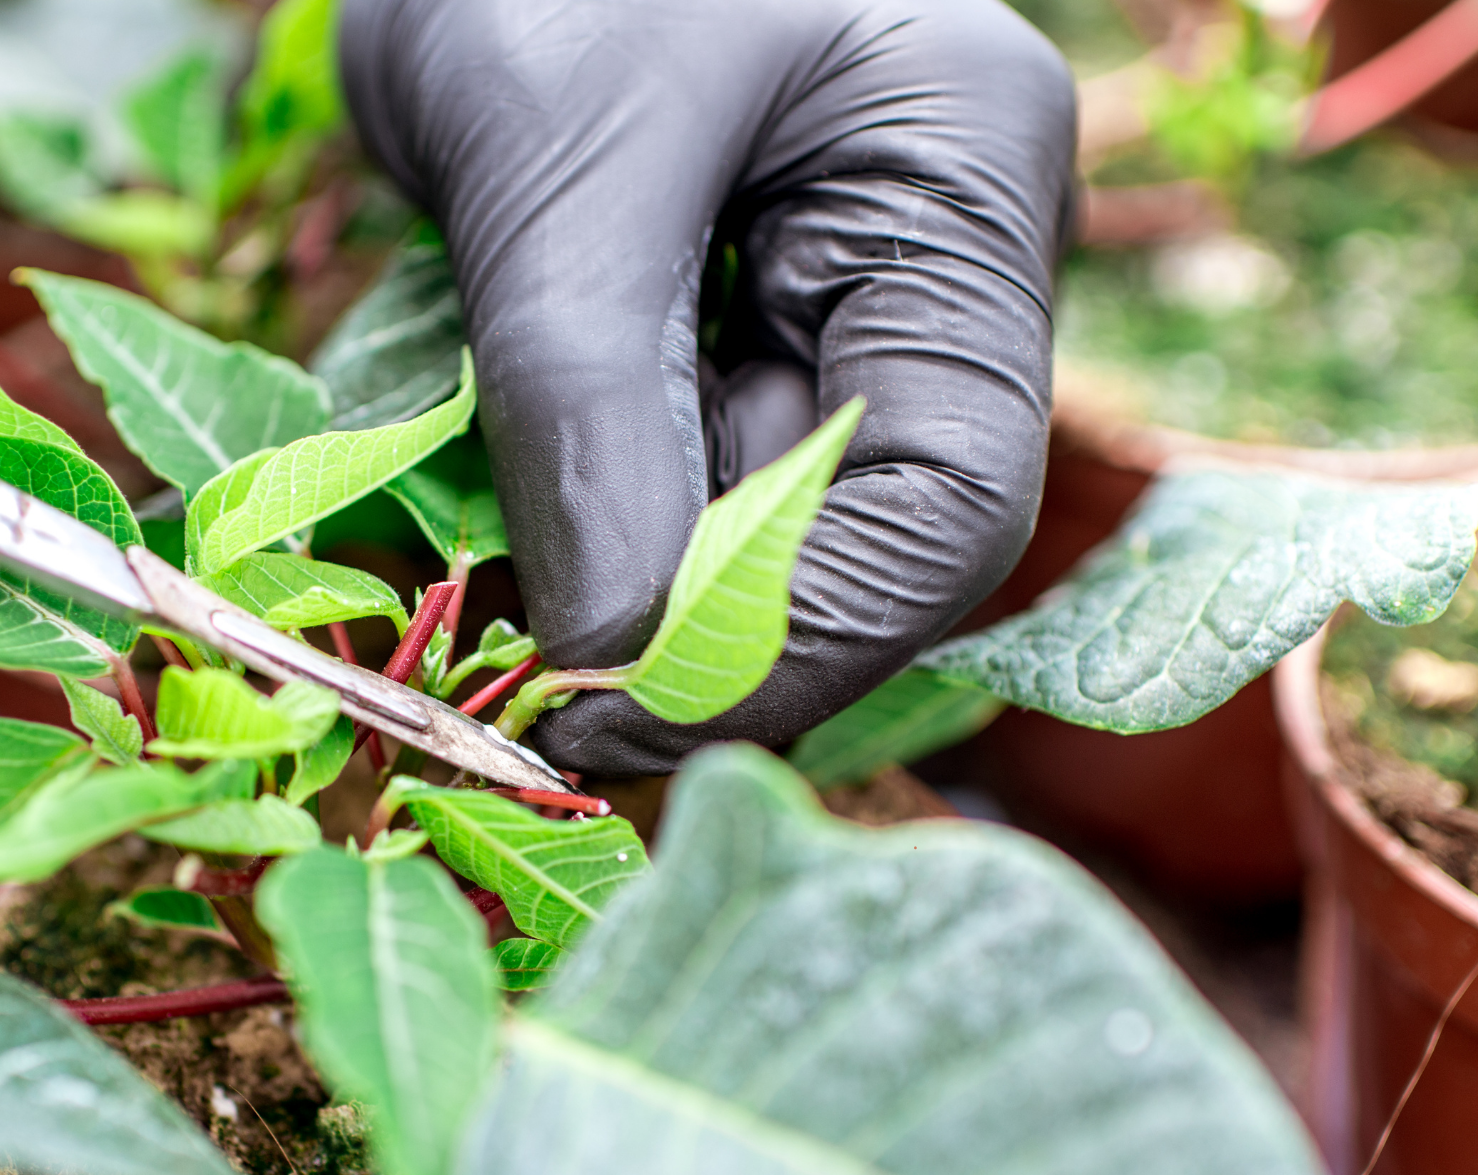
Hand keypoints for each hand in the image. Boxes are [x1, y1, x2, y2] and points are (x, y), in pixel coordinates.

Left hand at [340, 0, 1075, 773]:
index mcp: (960, 173)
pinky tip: (536, 468)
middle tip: (541, 675)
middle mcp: (942, 254)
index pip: (948, 493)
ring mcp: (862, 288)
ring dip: (645, 555)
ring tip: (518, 520)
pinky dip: (621, 506)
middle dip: (704, 607)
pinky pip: (715, 466)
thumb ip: (589, 409)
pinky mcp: (771, 315)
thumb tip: (615, 651)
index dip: (798, 637)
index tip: (620, 711)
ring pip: (783, 513)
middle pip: (872, 525)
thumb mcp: (551, 160)